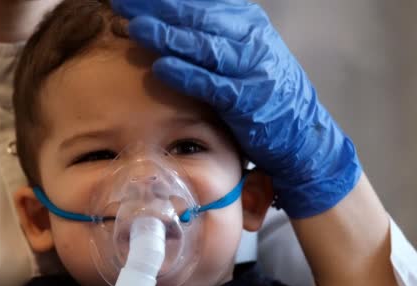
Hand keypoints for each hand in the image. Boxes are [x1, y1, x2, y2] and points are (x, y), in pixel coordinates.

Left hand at [110, 0, 361, 217]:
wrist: (302, 132)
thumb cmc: (264, 90)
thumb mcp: (244, 50)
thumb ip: (213, 32)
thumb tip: (171, 16)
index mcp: (247, 22)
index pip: (200, 1)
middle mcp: (249, 39)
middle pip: (197, 17)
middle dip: (158, 7)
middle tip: (124, 1)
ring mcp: (250, 69)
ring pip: (203, 46)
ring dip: (167, 36)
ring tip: (135, 27)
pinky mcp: (247, 100)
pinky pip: (212, 85)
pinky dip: (186, 75)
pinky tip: (160, 67)